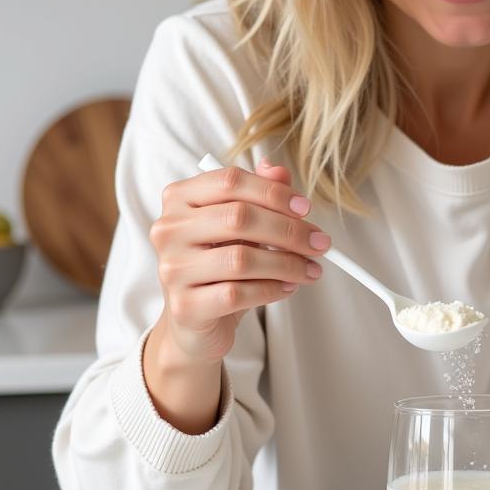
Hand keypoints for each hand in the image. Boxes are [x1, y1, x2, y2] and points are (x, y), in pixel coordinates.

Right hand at [148, 157, 330, 364]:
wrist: (196, 318)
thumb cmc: (221, 261)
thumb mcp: (241, 224)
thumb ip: (260, 194)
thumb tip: (279, 170)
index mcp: (180, 198)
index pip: (230, 181)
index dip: (274, 192)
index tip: (306, 209)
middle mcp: (168, 229)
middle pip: (238, 217)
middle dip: (289, 231)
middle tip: (320, 244)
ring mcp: (172, 269)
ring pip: (241, 259)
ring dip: (287, 264)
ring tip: (310, 269)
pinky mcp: (184, 306)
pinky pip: (237, 293)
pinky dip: (271, 290)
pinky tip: (288, 287)